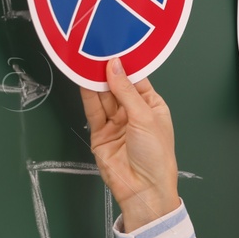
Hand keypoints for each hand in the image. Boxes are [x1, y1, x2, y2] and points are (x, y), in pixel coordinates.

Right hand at [79, 57, 179, 230]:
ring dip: (95, 81)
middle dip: (107, 71)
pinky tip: (83, 80)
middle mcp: (133, 113)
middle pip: (117, 86)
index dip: (125, 66)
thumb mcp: (144, 117)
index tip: (114, 48)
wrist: (143, 189)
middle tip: (96, 51)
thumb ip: (126, 91)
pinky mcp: (101, 134)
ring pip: (103, 97)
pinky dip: (87, 96)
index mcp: (152, 106)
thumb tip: (114, 66)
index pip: (136, 80)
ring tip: (85, 61)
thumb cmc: (156, 156)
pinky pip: (93, 111)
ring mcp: (116, 123)